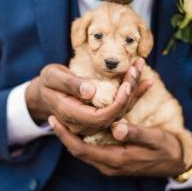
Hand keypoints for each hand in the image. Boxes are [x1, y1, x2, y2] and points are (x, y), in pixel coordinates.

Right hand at [25, 59, 149, 135]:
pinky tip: (146, 81)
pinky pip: (119, 107)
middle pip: (114, 114)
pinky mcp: (100, 114)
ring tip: (141, 67)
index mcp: (72, 115)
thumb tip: (91, 91)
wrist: (45, 93)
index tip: (126, 85)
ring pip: (120, 111)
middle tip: (137, 67)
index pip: (101, 117)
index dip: (116, 104)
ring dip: (134, 90)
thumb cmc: (47, 82)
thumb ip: (70, 84)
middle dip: (129, 92)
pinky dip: (133, 94)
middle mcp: (85, 123)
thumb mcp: (53, 77)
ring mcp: (93, 121)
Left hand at [48, 118, 191, 177]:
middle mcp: (108, 165)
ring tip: (62, 120)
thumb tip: (116, 128)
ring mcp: (110, 165)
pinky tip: (81, 127)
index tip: (53, 120)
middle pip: (78, 151)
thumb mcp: (154, 138)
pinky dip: (83, 139)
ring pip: (84, 151)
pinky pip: (93, 150)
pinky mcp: (114, 161)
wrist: (176, 163)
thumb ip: (135, 133)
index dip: (65, 135)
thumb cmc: (166, 149)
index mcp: (116, 160)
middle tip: (52, 118)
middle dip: (64, 135)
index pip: (81, 149)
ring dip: (72, 137)